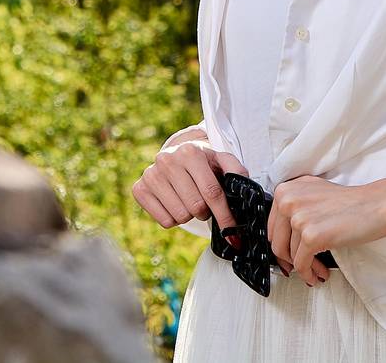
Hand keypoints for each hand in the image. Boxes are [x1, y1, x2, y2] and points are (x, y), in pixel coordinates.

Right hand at [132, 130, 249, 242]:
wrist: (175, 156)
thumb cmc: (203, 163)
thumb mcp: (222, 161)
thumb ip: (237, 172)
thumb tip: (246, 190)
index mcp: (190, 152)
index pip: (212, 193)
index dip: (225, 216)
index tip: (234, 233)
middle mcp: (167, 160)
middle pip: (196, 207)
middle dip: (206, 211)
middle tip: (204, 202)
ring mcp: (150, 174)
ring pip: (180, 216)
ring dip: (190, 214)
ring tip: (189, 200)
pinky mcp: (139, 189)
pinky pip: (165, 221)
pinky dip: (174, 218)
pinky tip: (174, 203)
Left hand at [266, 176, 385, 286]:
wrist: (378, 204)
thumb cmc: (351, 202)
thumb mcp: (313, 194)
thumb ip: (295, 208)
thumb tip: (283, 237)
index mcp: (286, 190)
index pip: (271, 226)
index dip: (281, 245)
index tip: (289, 255)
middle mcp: (288, 201)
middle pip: (277, 243)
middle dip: (290, 260)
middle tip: (303, 267)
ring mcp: (299, 218)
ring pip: (290, 256)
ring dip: (305, 268)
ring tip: (318, 270)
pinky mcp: (312, 236)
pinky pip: (302, 264)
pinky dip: (309, 274)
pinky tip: (318, 275)